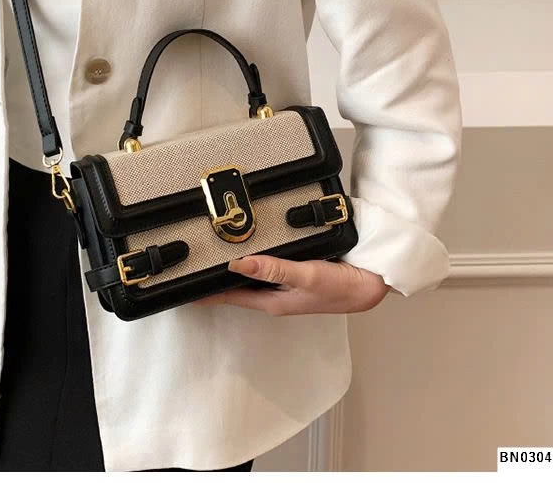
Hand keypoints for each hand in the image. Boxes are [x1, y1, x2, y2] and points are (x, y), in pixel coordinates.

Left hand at [196, 256, 391, 315]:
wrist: (369, 285)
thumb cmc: (341, 287)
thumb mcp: (305, 275)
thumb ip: (273, 269)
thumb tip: (238, 265)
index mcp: (272, 301)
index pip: (230, 297)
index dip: (206, 294)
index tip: (183, 290)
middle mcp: (275, 296)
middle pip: (236, 289)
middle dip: (214, 282)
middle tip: (191, 269)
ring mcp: (284, 287)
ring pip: (250, 279)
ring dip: (232, 271)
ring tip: (210, 259)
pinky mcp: (294, 276)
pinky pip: (266, 269)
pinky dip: (253, 262)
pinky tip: (248, 251)